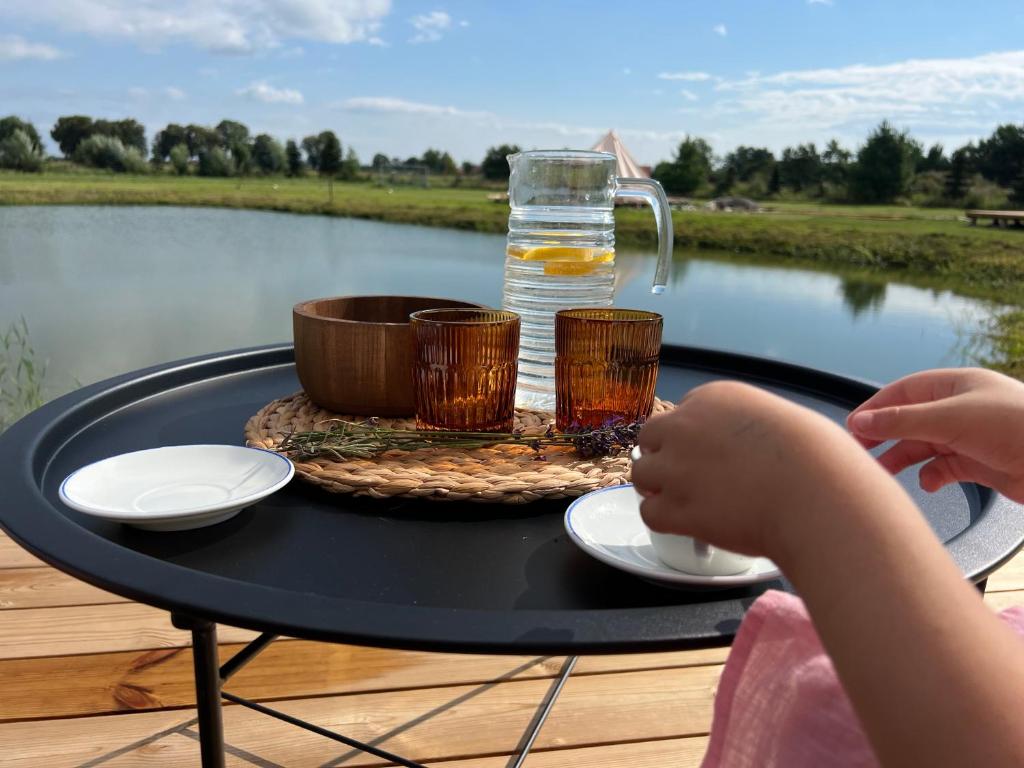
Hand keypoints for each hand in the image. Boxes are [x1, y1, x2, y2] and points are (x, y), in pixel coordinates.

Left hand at [632, 380, 883, 558]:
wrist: (816, 494)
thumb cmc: (816, 459)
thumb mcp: (781, 419)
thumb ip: (748, 427)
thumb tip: (745, 449)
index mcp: (712, 398)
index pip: (680, 415)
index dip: (690, 439)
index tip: (707, 457)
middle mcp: (685, 427)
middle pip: (650, 438)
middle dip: (663, 458)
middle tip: (686, 479)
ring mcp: (677, 468)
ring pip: (640, 475)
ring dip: (658, 489)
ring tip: (686, 502)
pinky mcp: (678, 507)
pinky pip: (648, 513)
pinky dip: (663, 520)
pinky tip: (685, 524)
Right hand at [847, 368, 1023, 502]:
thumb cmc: (1017, 427)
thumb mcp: (951, 419)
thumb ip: (903, 421)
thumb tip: (861, 420)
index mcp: (957, 386)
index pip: (905, 391)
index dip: (877, 407)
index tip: (853, 426)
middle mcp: (963, 409)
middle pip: (912, 419)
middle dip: (886, 434)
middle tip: (861, 450)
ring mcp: (973, 437)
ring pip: (926, 446)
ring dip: (904, 458)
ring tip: (884, 471)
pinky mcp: (983, 464)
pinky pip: (946, 468)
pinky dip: (933, 476)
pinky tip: (928, 484)